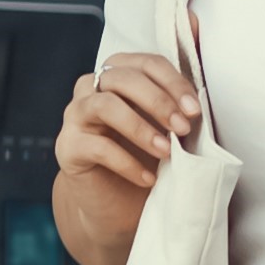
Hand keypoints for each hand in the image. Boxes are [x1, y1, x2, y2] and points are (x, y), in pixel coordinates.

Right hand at [54, 53, 200, 188]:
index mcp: (120, 75)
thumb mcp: (166, 130)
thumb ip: (177, 111)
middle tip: (183, 128)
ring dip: (140, 128)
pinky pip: (97, 147)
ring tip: (166, 152)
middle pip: (122, 78)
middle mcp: (92, 89)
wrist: (115, 201)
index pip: (147, 64)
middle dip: (158, 101)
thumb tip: (195, 107)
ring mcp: (76, 116)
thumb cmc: (145, 157)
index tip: (195, 110)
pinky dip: (127, 163)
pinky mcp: (68, 147)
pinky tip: (148, 178)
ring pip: (104, 105)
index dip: (173, 82)